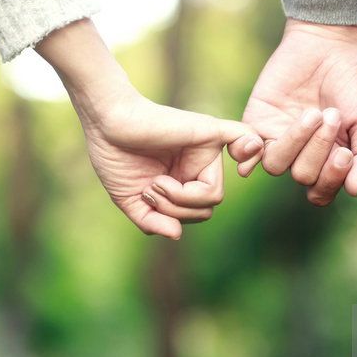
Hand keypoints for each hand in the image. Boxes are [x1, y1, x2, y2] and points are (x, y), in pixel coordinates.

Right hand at [36, 19, 262, 238]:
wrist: (105, 122)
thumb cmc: (113, 156)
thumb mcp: (130, 200)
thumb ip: (152, 221)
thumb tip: (177, 234)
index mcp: (181, 179)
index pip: (196, 212)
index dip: (172, 215)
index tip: (146, 197)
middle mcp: (196, 165)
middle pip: (207, 208)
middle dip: (175, 209)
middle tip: (152, 189)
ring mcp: (205, 150)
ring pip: (214, 196)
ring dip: (181, 199)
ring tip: (158, 182)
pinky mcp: (210, 132)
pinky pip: (245, 139)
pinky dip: (251, 151)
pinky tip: (244, 161)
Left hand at [232, 18, 356, 204]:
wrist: (327, 44)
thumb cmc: (353, 82)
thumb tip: (354, 190)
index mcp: (327, 161)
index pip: (321, 192)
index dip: (330, 179)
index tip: (344, 153)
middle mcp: (300, 156)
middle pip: (302, 176)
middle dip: (318, 149)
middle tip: (331, 115)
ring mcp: (276, 140)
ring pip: (275, 165)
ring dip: (295, 142)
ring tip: (312, 113)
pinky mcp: (255, 123)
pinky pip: (242, 151)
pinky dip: (246, 153)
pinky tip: (256, 141)